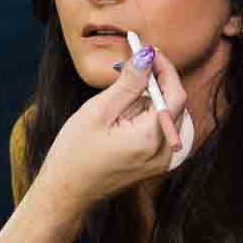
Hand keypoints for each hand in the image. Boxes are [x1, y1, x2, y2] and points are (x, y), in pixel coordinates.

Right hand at [32, 47, 188, 210]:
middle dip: (157, 80)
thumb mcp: (98, 112)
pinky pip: (164, 130)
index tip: (147, 50)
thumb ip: (127, 83)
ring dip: (153, 97)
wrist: (66, 192)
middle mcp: (165, 152)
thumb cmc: (74, 153)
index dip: (164, 68)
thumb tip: (147, 55)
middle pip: (175, 104)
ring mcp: (163, 161)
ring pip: (170, 116)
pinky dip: (150, 114)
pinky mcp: (156, 164)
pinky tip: (127, 112)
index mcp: (151, 139)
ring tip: (125, 90)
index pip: (174, 93)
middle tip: (134, 64)